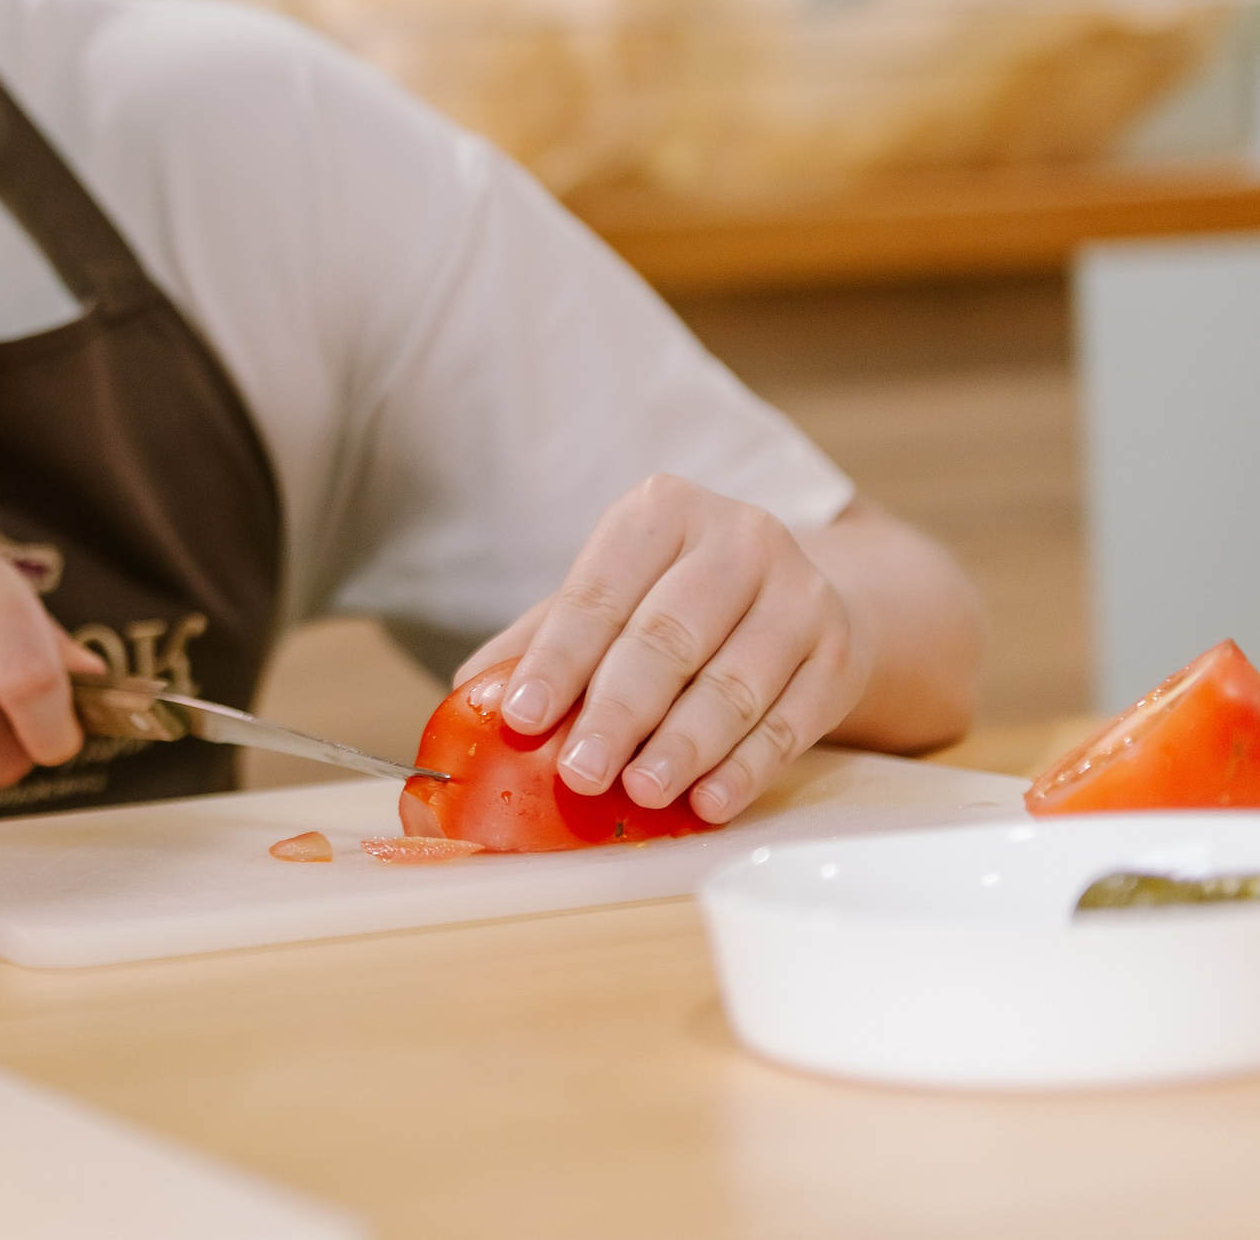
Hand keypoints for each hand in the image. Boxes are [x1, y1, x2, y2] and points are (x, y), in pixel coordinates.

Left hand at [460, 474, 871, 823]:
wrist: (796, 597)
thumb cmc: (674, 603)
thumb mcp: (608, 598)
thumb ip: (540, 643)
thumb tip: (471, 701)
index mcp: (662, 512)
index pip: (599, 592)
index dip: (558, 658)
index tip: (522, 717)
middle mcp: (740, 538)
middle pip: (668, 637)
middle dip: (618, 712)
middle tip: (579, 773)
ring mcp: (801, 593)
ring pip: (734, 683)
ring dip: (684, 746)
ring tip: (641, 792)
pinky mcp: (841, 653)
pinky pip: (791, 722)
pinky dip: (747, 767)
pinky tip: (709, 802)